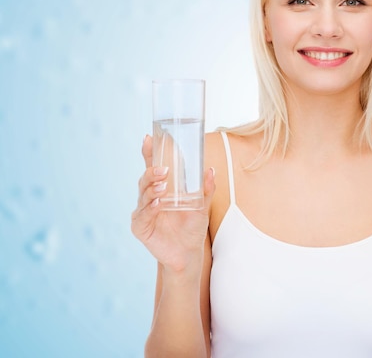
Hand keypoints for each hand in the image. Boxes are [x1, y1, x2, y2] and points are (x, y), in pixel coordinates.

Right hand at [131, 135, 214, 272]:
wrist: (188, 253)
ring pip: (143, 194)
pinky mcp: (140, 227)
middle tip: (164, 169)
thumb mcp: (202, 206)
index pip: (153, 166)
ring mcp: (143, 211)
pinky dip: (150, 207)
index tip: (149, 138)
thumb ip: (206, 189)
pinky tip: (158, 203)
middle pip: (146, 178)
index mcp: (162, 188)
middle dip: (152, 171)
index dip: (150, 152)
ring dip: (152, 188)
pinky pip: (143, 214)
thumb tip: (210, 170)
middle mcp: (150, 197)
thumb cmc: (192, 227)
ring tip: (163, 186)